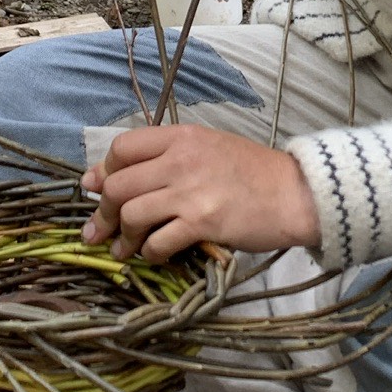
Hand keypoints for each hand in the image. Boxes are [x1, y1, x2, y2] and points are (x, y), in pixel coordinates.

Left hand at [81, 125, 320, 261]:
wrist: (296, 193)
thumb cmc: (254, 172)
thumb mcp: (210, 147)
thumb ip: (167, 156)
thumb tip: (118, 174)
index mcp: (182, 137)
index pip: (122, 148)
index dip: (103, 171)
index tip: (96, 189)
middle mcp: (180, 159)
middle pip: (118, 185)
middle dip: (104, 213)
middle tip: (101, 231)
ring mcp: (190, 191)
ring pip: (131, 214)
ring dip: (123, 237)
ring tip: (125, 249)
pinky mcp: (202, 222)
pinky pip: (157, 241)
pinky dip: (150, 253)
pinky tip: (156, 255)